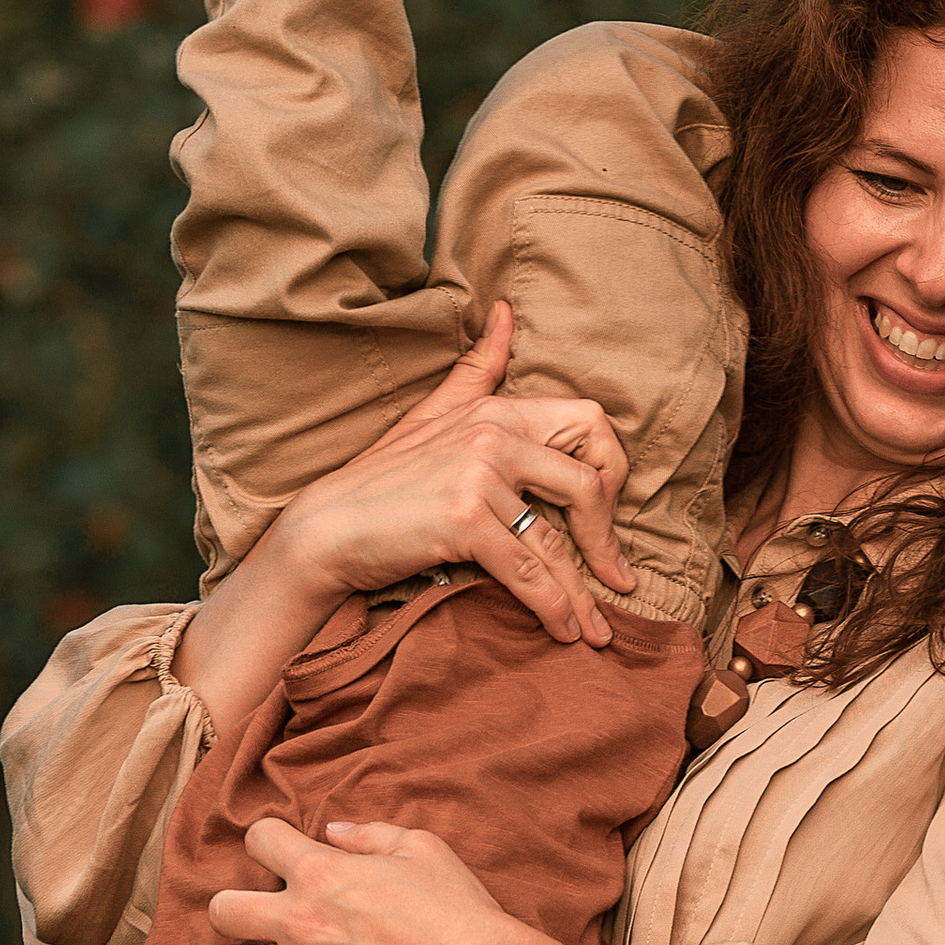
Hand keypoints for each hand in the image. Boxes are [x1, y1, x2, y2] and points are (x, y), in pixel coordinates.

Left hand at [211, 816, 521, 944]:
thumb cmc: (455, 906)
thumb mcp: (420, 847)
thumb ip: (368, 834)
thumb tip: (335, 832)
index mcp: (318, 869)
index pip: (256, 839)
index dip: (270, 842)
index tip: (286, 854)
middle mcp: (298, 918)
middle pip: (222, 909)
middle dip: (238, 907)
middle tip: (266, 914)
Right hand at [278, 300, 634, 647]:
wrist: (328, 528)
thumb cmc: (384, 481)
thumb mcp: (434, 415)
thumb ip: (477, 371)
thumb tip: (506, 312)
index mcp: (497, 410)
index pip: (590, 423)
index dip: (612, 472)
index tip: (607, 518)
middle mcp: (494, 435)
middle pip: (588, 483)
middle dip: (606, 540)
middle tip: (616, 581)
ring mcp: (479, 475)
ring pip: (557, 543)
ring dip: (582, 596)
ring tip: (596, 632)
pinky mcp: (464, 519)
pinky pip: (527, 572)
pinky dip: (551, 608)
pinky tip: (563, 631)